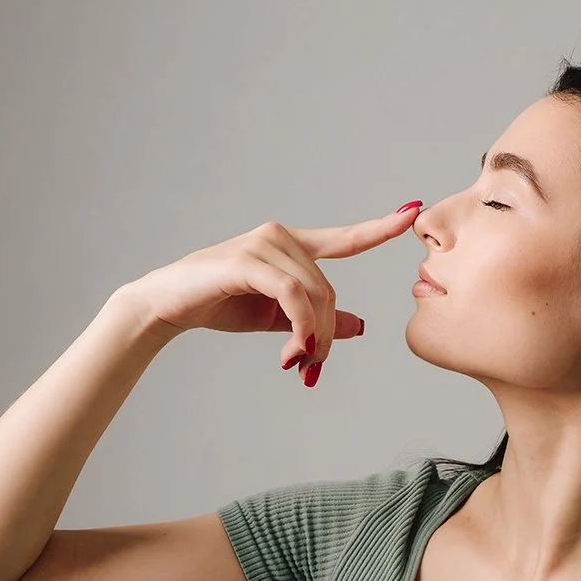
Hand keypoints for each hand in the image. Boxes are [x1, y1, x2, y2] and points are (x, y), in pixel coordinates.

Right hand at [120, 201, 421, 384]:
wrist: (168, 306)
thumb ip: (317, 319)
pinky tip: (292, 351)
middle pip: (328, 289)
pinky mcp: (248, 260)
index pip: (344, 239)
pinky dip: (300, 327)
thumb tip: (361, 326)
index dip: (379, 228)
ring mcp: (264, 244)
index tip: (413, 212)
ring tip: (298, 364)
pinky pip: (293, 296)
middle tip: (312, 368)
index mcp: (291, 245)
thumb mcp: (278, 317)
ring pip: (314, 295)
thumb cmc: (220, 304)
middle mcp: (280, 237)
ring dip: (312, 337)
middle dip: (326, 334)